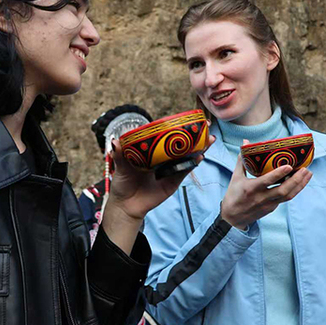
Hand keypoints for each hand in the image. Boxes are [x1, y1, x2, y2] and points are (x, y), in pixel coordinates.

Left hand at [101, 129, 215, 253]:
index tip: (187, 118)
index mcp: (151, 150)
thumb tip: (115, 142)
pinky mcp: (173, 181)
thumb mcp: (120, 167)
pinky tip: (199, 156)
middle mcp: (162, 157)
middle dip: (194, 134)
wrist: (126, 205)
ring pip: (187, 155)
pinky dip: (193, 164)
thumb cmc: (123, 183)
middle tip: (206, 124)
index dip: (177, 126)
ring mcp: (170, 168)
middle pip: (180, 143)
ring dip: (199, 147)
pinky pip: (185, 171)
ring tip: (209, 138)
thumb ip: (120, 155)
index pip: (165, 135)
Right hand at [220, 142, 311, 229]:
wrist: (233, 217)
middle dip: (297, 179)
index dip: (279, 174)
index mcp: (251, 188)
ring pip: (288, 195)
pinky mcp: (272, 208)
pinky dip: (294, 189)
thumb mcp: (236, 177)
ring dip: (300, 185)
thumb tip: (246, 142)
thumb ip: (242, 160)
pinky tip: (300, 181)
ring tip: (308, 174)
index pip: (267, 181)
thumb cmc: (234, 195)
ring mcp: (268, 204)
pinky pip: (285, 198)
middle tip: (306, 169)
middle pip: (283, 190)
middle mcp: (262, 198)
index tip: (289, 166)